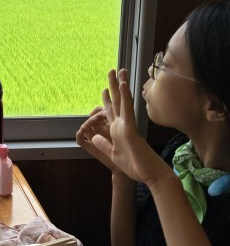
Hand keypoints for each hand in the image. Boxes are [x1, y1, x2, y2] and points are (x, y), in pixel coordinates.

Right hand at [76, 105, 121, 172]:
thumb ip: (119, 124)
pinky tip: (83, 131)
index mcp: (108, 127)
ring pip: (85, 128)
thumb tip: (113, 112)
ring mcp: (94, 140)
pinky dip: (79, 135)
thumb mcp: (125, 133)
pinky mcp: (90, 148)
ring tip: (93, 123)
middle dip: (94, 116)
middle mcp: (99, 132)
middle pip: (91, 119)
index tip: (104, 110)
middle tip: (100, 116)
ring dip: (87, 123)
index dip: (99, 110)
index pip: (99, 114)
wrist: (126, 166)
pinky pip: (80, 140)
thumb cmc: (129, 152)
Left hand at [88, 69, 171, 186]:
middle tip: (112, 71)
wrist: (150, 175)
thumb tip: (94, 136)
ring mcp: (127, 125)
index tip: (104, 89)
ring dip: (120, 85)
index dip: (107, 99)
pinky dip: (125, 97)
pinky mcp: (131, 128)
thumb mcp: (112, 153)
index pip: (111, 111)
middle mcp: (123, 124)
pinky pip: (127, 110)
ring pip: (123, 101)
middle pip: (117, 101)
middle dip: (113, 86)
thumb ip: (103, 144)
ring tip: (119, 70)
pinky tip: (122, 85)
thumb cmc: (134, 166)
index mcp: (118, 130)